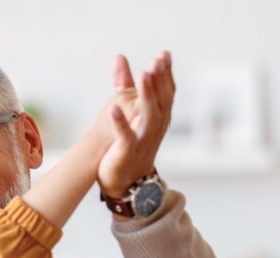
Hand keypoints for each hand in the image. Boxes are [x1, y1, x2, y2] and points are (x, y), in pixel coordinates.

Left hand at [98, 51, 174, 198]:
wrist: (125, 182)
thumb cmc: (128, 144)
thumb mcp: (130, 111)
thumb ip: (124, 84)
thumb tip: (119, 56)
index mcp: (157, 117)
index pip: (166, 92)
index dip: (166, 74)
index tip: (164, 54)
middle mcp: (154, 127)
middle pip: (162, 101)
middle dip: (160, 80)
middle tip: (158, 60)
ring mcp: (142, 139)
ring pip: (149, 116)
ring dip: (147, 95)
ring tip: (144, 75)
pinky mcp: (127, 151)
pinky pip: (125, 136)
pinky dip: (120, 123)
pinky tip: (113, 109)